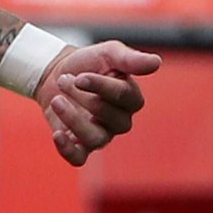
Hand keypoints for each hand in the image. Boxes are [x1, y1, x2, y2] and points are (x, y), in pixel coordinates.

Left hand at [33, 40, 162, 165]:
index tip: (79, 76)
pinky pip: (79, 159)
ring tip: (56, 99)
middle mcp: (120, 120)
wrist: (55, 73)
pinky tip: (57, 134)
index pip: (123, 96)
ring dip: (73, 119)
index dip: (100, 86)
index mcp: (131, 98)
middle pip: (110, 117)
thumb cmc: (88, 63)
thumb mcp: (109, 53)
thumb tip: (156, 62)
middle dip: (83, 97)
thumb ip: (130, 59)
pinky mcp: (80, 147)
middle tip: (64, 80)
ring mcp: (101, 135)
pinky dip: (67, 150)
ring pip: (96, 138)